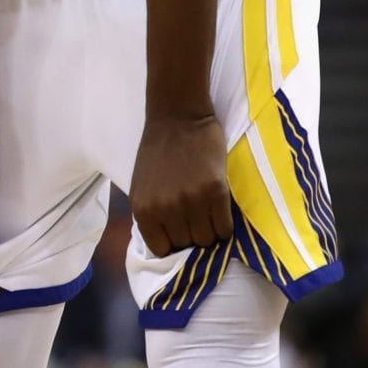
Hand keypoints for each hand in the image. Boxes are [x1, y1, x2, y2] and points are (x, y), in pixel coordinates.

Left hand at [129, 113, 231, 255]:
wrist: (178, 117)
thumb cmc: (158, 151)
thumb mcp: (142, 187)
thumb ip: (153, 215)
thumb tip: (169, 245)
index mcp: (143, 209)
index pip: (162, 250)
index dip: (173, 243)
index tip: (181, 232)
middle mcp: (165, 209)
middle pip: (187, 245)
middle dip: (192, 235)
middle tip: (196, 217)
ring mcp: (190, 201)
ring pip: (207, 240)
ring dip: (210, 230)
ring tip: (208, 212)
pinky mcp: (215, 191)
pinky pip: (225, 228)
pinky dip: (224, 224)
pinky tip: (219, 208)